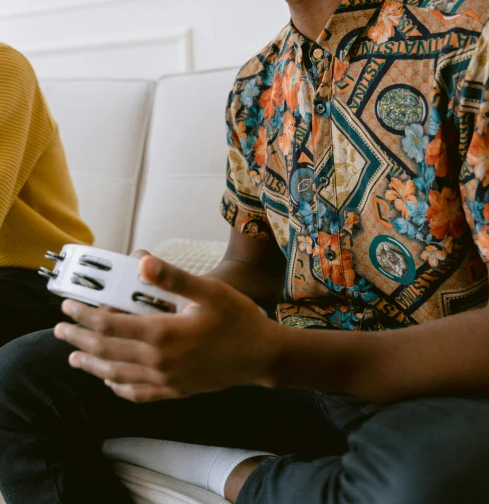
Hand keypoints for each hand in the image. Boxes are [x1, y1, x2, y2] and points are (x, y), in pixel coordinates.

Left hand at [54, 255, 282, 400]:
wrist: (262, 356)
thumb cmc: (238, 319)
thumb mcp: (208, 290)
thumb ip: (172, 278)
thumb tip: (142, 260)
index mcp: (162, 334)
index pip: (110, 325)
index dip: (85, 315)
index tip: (67, 306)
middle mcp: (158, 361)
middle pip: (106, 351)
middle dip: (79, 339)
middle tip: (59, 330)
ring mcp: (165, 381)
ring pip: (115, 374)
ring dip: (91, 364)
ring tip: (74, 356)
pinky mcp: (175, 391)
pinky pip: (137, 393)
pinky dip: (117, 386)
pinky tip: (110, 380)